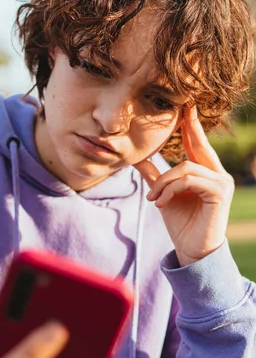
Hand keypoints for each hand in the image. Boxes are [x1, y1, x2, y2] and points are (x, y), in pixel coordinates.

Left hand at [134, 105, 233, 266]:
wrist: (191, 250)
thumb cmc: (180, 223)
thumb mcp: (162, 195)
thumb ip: (153, 176)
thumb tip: (136, 157)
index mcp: (205, 173)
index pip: (197, 145)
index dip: (191, 126)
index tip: (185, 107)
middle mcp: (217, 174)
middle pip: (198, 146)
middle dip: (190, 127)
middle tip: (183, 108)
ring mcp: (221, 182)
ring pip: (185, 168)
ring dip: (163, 182)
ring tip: (153, 198)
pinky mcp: (219, 192)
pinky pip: (189, 180)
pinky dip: (170, 190)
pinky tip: (162, 203)